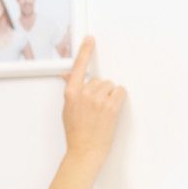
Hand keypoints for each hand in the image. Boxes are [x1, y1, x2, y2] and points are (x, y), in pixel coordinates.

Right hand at [62, 37, 126, 158]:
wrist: (85, 149)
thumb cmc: (76, 131)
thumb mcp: (68, 108)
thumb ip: (71, 90)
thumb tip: (68, 75)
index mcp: (71, 92)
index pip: (78, 66)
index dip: (85, 51)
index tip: (90, 39)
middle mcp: (83, 92)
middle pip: (100, 79)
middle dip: (101, 90)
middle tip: (96, 106)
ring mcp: (97, 99)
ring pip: (111, 86)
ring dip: (110, 95)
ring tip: (103, 110)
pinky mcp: (111, 106)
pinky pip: (120, 92)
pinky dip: (119, 98)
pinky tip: (112, 109)